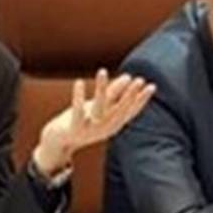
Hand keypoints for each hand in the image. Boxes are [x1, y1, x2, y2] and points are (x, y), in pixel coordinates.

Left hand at [32, 69, 155, 176]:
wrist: (60, 141)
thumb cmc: (82, 120)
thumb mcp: (100, 107)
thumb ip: (114, 93)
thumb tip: (128, 76)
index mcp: (113, 124)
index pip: (131, 111)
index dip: (142, 100)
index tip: (152, 86)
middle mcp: (105, 127)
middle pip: (119, 110)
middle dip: (129, 95)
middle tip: (138, 80)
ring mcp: (90, 129)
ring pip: (99, 107)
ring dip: (101, 88)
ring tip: (102, 70)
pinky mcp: (75, 127)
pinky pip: (77, 110)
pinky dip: (78, 96)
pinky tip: (80, 81)